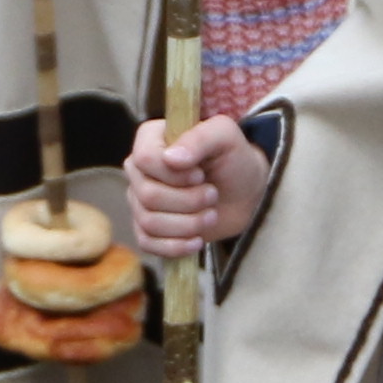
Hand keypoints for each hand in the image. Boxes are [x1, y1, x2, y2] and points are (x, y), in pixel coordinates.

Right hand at [124, 113, 267, 257]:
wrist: (244, 194)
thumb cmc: (233, 159)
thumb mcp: (225, 136)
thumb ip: (200, 137)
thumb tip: (170, 158)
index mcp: (150, 139)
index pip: (144, 159)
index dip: (174, 174)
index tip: (200, 175)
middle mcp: (139, 170)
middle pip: (148, 195)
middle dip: (189, 201)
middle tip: (212, 195)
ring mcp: (139, 201)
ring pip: (149, 222)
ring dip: (189, 224)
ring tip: (211, 215)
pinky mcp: (146, 228)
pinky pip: (147, 243)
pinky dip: (176, 246)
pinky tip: (197, 240)